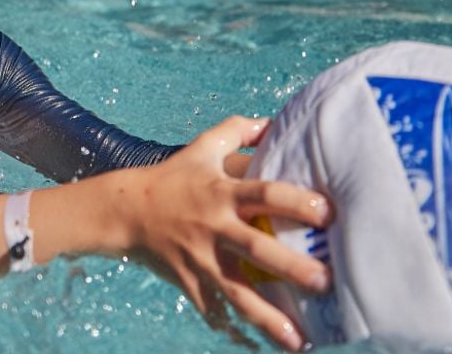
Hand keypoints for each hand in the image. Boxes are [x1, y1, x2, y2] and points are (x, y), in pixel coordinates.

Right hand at [128, 115, 331, 350]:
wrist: (124, 210)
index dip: (295, 202)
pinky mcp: (189, 282)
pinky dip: (233, 331)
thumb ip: (237, 130)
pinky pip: (213, 311)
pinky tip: (258, 347)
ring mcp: (200, 259)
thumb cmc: (171, 177)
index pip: (264, 193)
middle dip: (291, 267)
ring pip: (236, 292)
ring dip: (268, 318)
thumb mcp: (201, 147)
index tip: (328, 214)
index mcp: (221, 192)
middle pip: (256, 248)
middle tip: (325, 282)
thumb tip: (273, 121)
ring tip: (299, 341)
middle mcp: (214, 226)